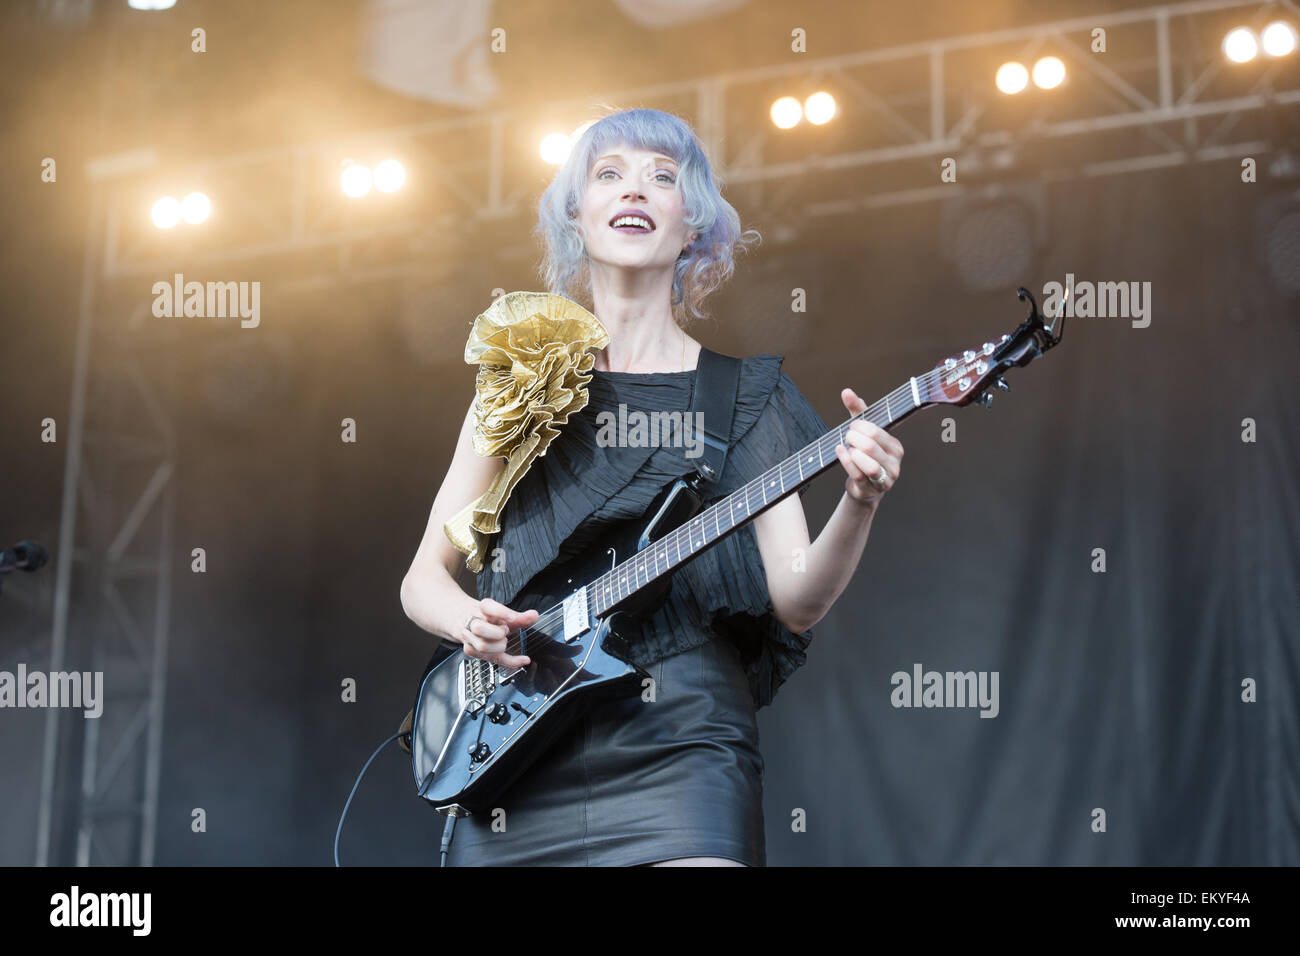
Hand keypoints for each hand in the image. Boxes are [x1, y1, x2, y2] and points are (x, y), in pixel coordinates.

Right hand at [460, 598, 537, 667]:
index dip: (501, 613)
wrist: (463, 619)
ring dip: (499, 646)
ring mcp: (469, 638)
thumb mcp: (502, 614)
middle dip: (496, 632)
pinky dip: (511, 661)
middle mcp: (472, 622)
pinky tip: (523, 659)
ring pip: (482, 646)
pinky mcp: (472, 651)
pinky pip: (492, 659)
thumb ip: (519, 617)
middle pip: (479, 628)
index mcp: (481, 609)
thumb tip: (534, 615)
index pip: (488, 607)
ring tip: (503, 640)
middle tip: (504, 631)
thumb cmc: (486, 617)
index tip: (513, 618)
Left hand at [833, 387, 903, 507]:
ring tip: (847, 447)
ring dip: (852, 452)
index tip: (851, 426)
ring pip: (868, 463)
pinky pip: (858, 474)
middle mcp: (894, 463)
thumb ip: (858, 411)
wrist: (864, 488)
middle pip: (871, 445)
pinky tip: (840, 452)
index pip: (876, 431)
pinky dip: (846, 462)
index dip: (859, 426)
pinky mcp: (872, 490)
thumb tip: (846, 391)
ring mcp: (885, 479)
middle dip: (853, 438)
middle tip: (847, 436)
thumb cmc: (864, 455)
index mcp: (895, 447)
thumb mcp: (863, 433)